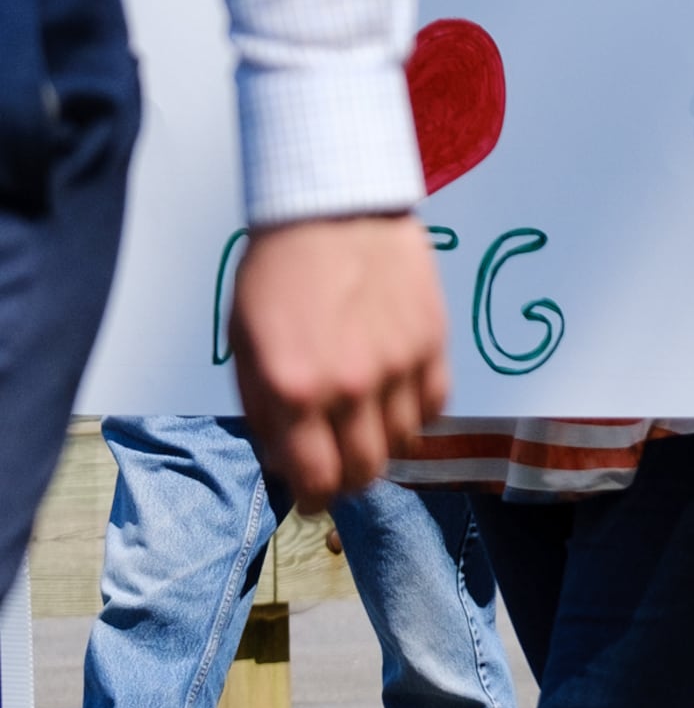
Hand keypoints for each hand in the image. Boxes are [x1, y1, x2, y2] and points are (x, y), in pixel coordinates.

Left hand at [231, 214, 449, 505]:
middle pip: (366, 470)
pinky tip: (396, 400)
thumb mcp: (245, 343)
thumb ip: (264, 408)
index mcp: (293, 388)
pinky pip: (434, 406)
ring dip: (383, 446)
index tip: (314, 498)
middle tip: (341, 471)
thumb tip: (286, 460)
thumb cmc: (277, 272)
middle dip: (350, 481)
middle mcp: (350, 385)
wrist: (332, 208)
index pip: (317, 479)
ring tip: (366, 427)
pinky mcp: (433, 343)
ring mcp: (398, 365)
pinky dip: (416, 415)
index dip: (315, 499)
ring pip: (403, 442)